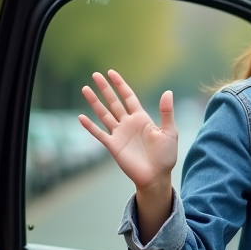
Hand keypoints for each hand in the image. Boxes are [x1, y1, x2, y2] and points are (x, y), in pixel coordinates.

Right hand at [77, 70, 177, 193]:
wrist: (156, 177)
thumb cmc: (166, 156)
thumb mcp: (170, 132)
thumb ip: (166, 112)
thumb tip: (168, 91)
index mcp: (142, 118)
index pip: (128, 97)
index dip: (120, 85)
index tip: (111, 73)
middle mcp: (128, 124)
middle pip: (113, 102)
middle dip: (105, 88)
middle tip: (95, 74)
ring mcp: (119, 134)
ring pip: (104, 114)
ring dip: (94, 102)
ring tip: (85, 89)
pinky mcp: (113, 146)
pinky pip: (99, 134)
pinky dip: (90, 126)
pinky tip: (81, 117)